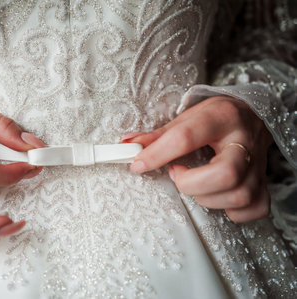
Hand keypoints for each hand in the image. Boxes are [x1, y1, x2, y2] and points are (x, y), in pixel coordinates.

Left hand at [122, 96, 272, 222]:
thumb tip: (128, 144)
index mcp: (221, 117)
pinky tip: (217, 197)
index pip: (185, 138)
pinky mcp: (265, 182)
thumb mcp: (187, 118)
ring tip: (196, 184)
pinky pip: (255, 208)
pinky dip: (233, 212)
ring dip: (207, 198)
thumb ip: (158, 134)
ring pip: (238, 195)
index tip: (138, 164)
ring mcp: (258, 164)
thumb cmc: (215, 118)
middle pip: (225, 173)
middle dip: (191, 184)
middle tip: (178, 175)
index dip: (156, 155)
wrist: (254, 115)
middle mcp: (244, 140)